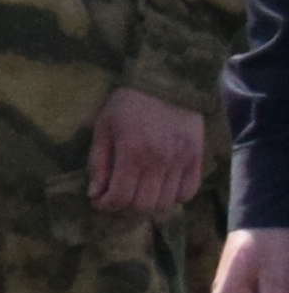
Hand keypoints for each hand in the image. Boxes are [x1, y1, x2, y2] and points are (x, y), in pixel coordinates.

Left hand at [91, 82, 210, 219]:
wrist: (167, 83)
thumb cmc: (129, 104)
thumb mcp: (104, 127)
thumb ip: (98, 162)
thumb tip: (95, 193)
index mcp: (132, 152)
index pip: (120, 196)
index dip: (106, 206)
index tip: (99, 201)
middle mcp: (158, 161)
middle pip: (144, 205)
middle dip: (125, 209)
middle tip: (117, 201)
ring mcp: (181, 161)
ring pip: (166, 203)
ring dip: (148, 206)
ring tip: (137, 196)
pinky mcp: (197, 158)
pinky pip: (188, 192)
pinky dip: (173, 198)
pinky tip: (161, 189)